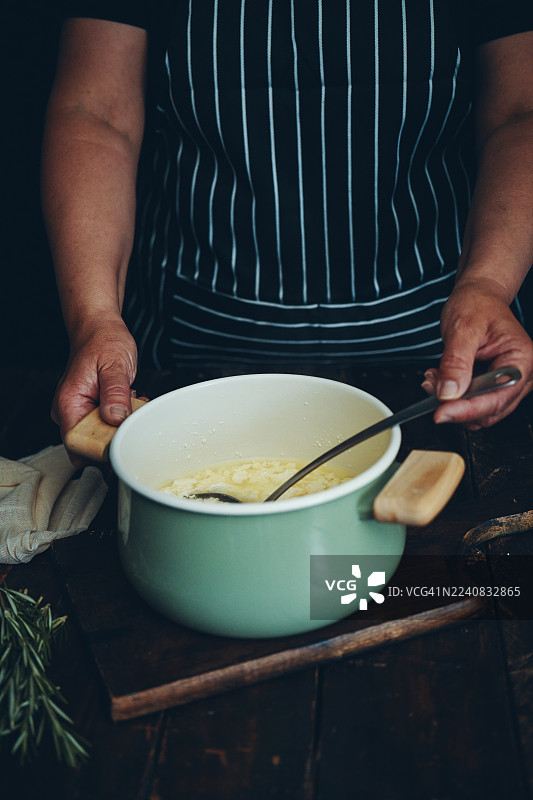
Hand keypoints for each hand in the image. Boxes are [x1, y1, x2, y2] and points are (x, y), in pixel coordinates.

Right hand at [52, 315, 137, 459]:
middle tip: (132, 414)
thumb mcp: (114, 366)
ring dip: (123, 424)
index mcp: (68, 404)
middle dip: (117, 434)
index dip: (100, 451)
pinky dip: (124, 416)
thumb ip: (115, 393)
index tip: (123, 442)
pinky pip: (109, 424)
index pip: (77, 444)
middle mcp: (71, 411)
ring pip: (104, 434)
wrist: (100, 329)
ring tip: (132, 401)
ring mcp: (82, 411)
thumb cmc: (103, 341)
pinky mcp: (94, 409)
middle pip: (92, 443)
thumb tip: (115, 418)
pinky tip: (131, 401)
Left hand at [422, 281, 532, 428]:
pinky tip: (440, 379)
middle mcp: (521, 376)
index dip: (467, 410)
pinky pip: (472, 403)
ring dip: (452, 402)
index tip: (440, 413)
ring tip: (434, 378)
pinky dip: (452, 397)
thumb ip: (456, 362)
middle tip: (430, 386)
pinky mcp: (493, 386)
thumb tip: (448, 394)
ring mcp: (507, 383)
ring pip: (479, 412)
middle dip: (456, 405)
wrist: (478, 296)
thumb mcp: (462, 329)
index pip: (496, 398)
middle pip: (489, 411)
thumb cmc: (476, 304)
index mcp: (522, 360)